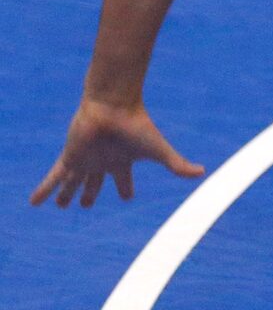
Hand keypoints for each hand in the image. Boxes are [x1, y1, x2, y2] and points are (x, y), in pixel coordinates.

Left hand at [31, 97, 203, 209]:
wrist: (113, 104)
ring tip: (59, 205)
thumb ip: (178, 164)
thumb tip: (203, 172)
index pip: (124, 180)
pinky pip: (53, 179)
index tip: (127, 198)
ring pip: (72, 182)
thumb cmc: (137, 125)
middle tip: (87, 205)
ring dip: (65, 194)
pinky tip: (33, 203)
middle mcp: (101, 161)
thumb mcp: (159, 150)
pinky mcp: (69, 157)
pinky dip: (43, 191)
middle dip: (91, 194)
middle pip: (95, 182)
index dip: (126, 190)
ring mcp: (84, 160)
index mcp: (122, 161)